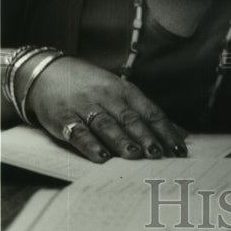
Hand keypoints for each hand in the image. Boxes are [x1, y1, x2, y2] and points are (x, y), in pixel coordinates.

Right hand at [26, 55, 186, 162]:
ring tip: (135, 155)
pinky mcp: (63, 118)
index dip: (165, 131)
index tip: (178, 149)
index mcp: (125, 91)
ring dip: (121, 140)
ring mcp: (84, 106)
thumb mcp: (121, 93)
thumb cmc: (92, 88)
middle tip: (159, 154)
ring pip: (106, 124)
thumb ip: (147, 114)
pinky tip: (101, 157)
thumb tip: (182, 134)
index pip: (150, 112)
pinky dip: (91, 145)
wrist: (48, 73)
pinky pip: (79, 132)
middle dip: (146, 136)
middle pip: (130, 118)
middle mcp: (107, 97)